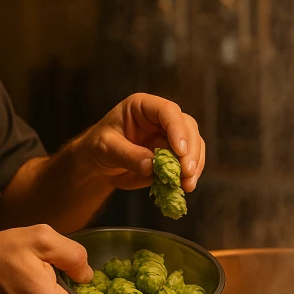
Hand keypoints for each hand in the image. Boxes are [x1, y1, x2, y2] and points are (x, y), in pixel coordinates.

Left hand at [79, 93, 205, 190]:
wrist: (99, 163)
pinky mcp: (173, 154)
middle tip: (186, 172)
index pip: (167, 111)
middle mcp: (161, 118)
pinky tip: (185, 186)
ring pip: (194, 144)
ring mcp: (170, 136)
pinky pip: (189, 161)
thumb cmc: (98, 146)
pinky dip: (190, 174)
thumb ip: (128, 155)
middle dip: (190, 151)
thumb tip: (151, 166)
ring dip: (194, 164)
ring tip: (187, 184)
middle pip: (187, 127)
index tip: (180, 151)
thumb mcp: (106, 148)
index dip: (177, 129)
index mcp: (143, 107)